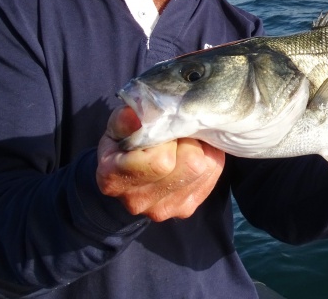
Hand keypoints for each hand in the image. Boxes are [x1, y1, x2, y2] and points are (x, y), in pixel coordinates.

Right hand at [96, 106, 224, 221]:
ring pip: (204, 168)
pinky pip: (212, 174)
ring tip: (186, 141)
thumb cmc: (124, 139)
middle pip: (191, 165)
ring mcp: (163, 209)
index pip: (162, 161)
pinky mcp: (184, 209)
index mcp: (114, 178)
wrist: (125, 169)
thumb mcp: (119, 123)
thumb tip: (137, 117)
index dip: (169, 138)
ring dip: (201, 149)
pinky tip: (194, 153)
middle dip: (190, 142)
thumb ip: (127, 119)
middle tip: (179, 132)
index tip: (163, 128)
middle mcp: (138, 201)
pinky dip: (209, 158)